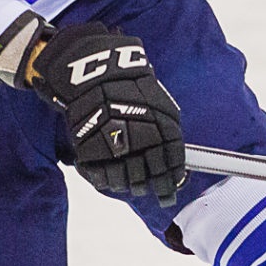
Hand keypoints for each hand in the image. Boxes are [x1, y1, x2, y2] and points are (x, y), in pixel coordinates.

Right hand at [28, 22, 185, 205]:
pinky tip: (108, 175)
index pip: (171, 169)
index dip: (170, 184)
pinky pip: (100, 178)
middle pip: (147, 180)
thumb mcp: (162, 108)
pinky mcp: (90, 153)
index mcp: (164, 135)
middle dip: (148, 185)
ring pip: (124, 183)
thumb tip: (175, 165)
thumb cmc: (131, 89)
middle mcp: (141, 146)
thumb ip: (169, 138)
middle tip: (147, 185)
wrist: (95, 75)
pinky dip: (105, 180)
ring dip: (127, 184)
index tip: (168, 191)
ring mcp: (114, 151)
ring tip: (126, 180)